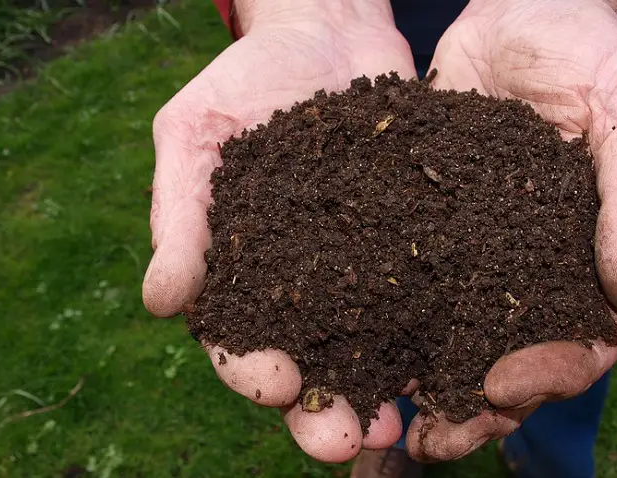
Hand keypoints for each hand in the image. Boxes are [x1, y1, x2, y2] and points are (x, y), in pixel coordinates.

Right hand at [142, 0, 415, 462]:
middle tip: (344, 441)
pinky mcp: (414, 243)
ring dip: (383, 392)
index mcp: (242, 272)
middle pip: (310, 364)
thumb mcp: (194, 134)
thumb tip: (160, 303)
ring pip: (372, 347)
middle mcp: (304, 285)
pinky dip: (439, 332)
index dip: (252, 370)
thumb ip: (179, 215)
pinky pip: (428, 295)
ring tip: (402, 426)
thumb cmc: (245, 80)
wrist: (327, 31)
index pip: (238, 339)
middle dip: (323, 410)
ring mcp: (363, 268)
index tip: (275, 384)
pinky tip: (456, 359)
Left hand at [405, 0, 616, 460]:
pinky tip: (348, 350)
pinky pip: (404, 287)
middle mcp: (533, 269)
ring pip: (454, 338)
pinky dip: (381, 324)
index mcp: (594, 258)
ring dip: (423, 384)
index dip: (550, 374)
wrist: (517, 8)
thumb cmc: (588, 53)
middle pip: (512, 360)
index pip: (586, 342)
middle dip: (476, 406)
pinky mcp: (425, 229)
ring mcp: (477, 254)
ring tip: (384, 420)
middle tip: (433, 440)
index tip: (502, 386)